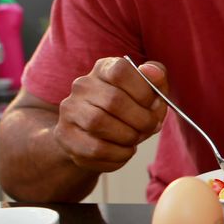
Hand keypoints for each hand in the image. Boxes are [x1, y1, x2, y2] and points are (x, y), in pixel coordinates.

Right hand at [54, 57, 168, 172]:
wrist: (97, 136)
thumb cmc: (130, 109)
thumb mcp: (149, 90)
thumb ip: (157, 78)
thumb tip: (154, 73)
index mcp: (104, 69)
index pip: (121, 71)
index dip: (143, 90)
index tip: (153, 103)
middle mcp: (82, 85)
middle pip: (114, 100)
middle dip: (141, 119)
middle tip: (150, 127)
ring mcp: (70, 110)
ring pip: (100, 124)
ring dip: (128, 136)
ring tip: (136, 138)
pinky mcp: (66, 136)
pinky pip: (94, 149)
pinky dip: (118, 154)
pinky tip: (125, 150)